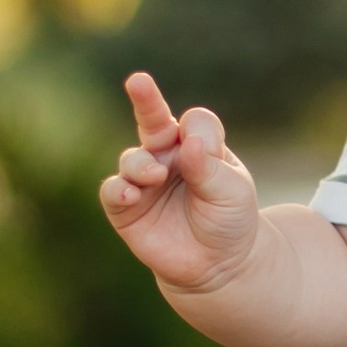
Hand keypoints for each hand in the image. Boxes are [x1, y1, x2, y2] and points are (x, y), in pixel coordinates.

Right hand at [100, 73, 263, 295]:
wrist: (218, 265)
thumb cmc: (229, 220)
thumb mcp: (233, 192)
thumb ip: (210, 168)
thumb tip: (189, 144)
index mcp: (198, 145)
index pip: (195, 122)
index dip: (201, 132)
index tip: (210, 148)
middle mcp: (167, 156)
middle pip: (152, 120)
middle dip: (145, 100)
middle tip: (138, 81)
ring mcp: (144, 180)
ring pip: (132, 159)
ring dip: (142, 164)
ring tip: (155, 176)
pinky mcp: (127, 208)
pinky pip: (114, 191)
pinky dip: (119, 189)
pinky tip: (131, 193)